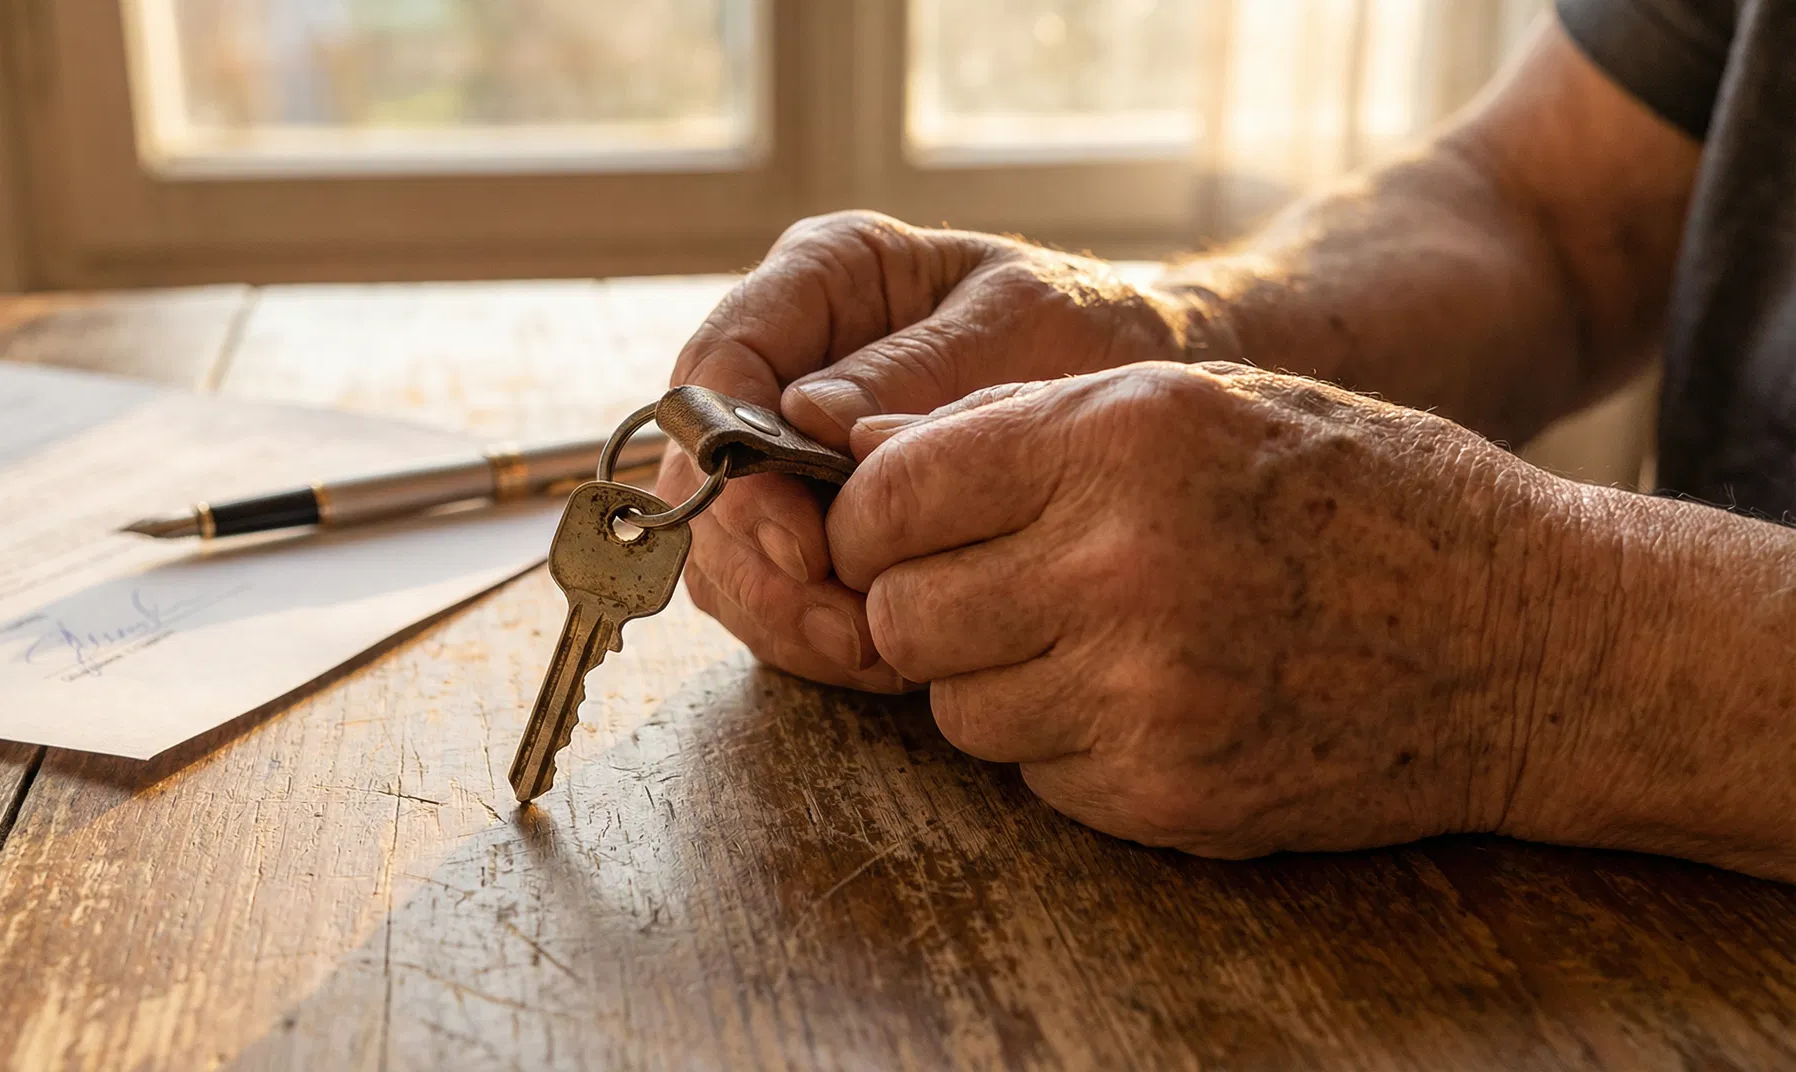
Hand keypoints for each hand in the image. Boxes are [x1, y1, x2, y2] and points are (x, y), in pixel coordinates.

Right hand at [656, 211, 1191, 691]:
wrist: (1145, 393)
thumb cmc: (1090, 331)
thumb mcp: (1025, 327)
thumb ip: (917, 369)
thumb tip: (806, 419)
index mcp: (823, 276)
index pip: (721, 361)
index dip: (734, 460)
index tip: (802, 541)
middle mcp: (784, 360)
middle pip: (702, 474)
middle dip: (757, 563)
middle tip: (846, 626)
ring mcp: (785, 448)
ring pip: (722, 547)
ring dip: (781, 615)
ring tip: (875, 652)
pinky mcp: (808, 524)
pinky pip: (770, 593)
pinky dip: (810, 637)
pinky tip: (883, 660)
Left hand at [827, 361, 1584, 856]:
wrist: (1526, 638)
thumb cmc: (1360, 493)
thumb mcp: (1200, 402)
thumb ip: (1019, 420)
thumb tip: (858, 448)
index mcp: (1120, 440)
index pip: (888, 499)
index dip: (871, 520)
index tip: (897, 532)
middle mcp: (1120, 567)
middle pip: (902, 617)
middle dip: (927, 605)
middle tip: (995, 590)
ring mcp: (1145, 696)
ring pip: (956, 709)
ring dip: (996, 680)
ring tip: (1095, 640)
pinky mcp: (1169, 795)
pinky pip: (1035, 775)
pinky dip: (1067, 743)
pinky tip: (1154, 698)